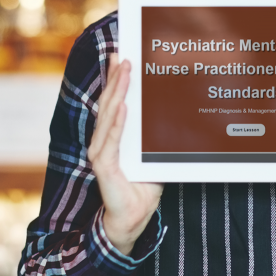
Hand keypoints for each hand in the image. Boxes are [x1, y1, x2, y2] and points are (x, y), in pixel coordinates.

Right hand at [87, 56, 163, 255]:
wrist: (131, 220)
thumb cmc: (142, 189)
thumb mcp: (153, 157)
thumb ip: (155, 138)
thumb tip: (174, 114)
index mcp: (113, 138)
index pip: (114, 104)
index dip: (116, 80)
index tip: (121, 57)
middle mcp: (104, 142)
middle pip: (109, 104)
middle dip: (116, 78)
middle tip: (123, 55)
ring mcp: (102, 154)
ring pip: (109, 117)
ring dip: (117, 92)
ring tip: (124, 71)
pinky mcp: (104, 168)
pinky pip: (111, 141)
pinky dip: (117, 123)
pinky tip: (124, 107)